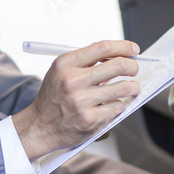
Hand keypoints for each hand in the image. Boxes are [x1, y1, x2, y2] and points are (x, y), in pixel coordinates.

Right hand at [12, 40, 141, 160]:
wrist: (39, 127)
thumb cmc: (54, 98)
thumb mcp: (61, 72)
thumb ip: (85, 62)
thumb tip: (118, 56)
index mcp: (66, 64)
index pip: (103, 48)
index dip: (124, 47)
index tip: (134, 50)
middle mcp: (72, 80)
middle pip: (117, 65)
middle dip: (132, 66)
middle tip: (134, 69)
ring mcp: (81, 101)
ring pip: (123, 88)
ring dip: (132, 87)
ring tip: (132, 88)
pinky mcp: (90, 119)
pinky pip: (117, 107)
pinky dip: (118, 106)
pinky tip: (112, 106)